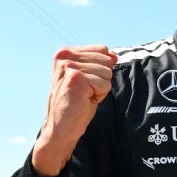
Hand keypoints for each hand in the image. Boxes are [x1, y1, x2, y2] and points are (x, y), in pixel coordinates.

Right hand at [33, 45, 117, 176]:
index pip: (103, 50)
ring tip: (83, 96)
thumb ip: (100, 63)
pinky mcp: (76, 78)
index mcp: (65, 52)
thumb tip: (114, 55)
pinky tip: (84, 100)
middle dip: (101, 79)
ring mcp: (69, 66)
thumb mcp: (89, 77)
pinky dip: (99, 95)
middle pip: (107, 61)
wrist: (61, 127)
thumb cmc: (76, 102)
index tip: (85, 82)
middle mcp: (65, 56)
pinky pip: (105, 84)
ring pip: (107, 73)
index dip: (101, 69)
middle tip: (84, 92)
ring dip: (100, 88)